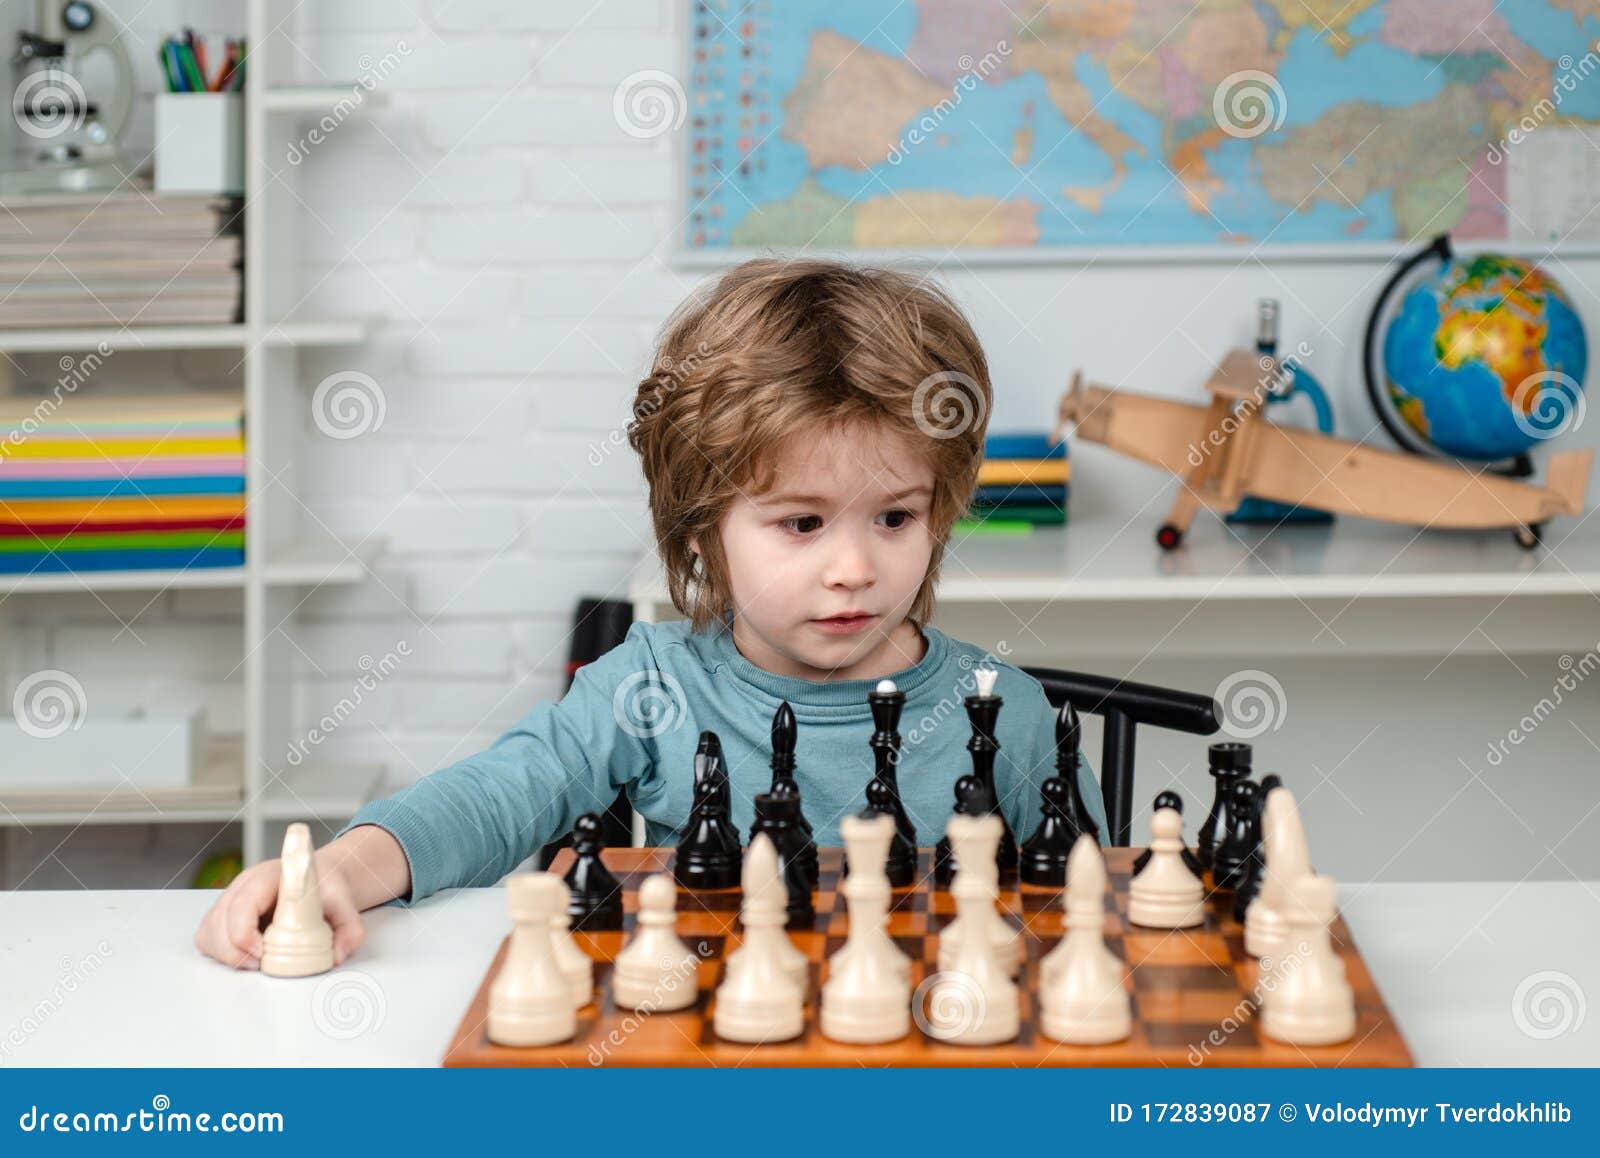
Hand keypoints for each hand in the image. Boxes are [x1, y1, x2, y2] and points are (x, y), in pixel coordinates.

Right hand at [193, 851, 365, 969]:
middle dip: (234, 950)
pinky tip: (245, 957)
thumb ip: (350, 928)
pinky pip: (208, 938)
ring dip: (225, 954)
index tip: (260, 951)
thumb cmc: (325, 887)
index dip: (243, 932)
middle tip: (260, 964)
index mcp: (269, 876)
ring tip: (254, 962)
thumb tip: (338, 954)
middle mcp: (243, 887)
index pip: (242, 903)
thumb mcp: (345, 902)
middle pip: (218, 920)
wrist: (321, 879)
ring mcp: (231, 901)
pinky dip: (220, 953)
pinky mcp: (226, 917)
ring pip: (209, 931)